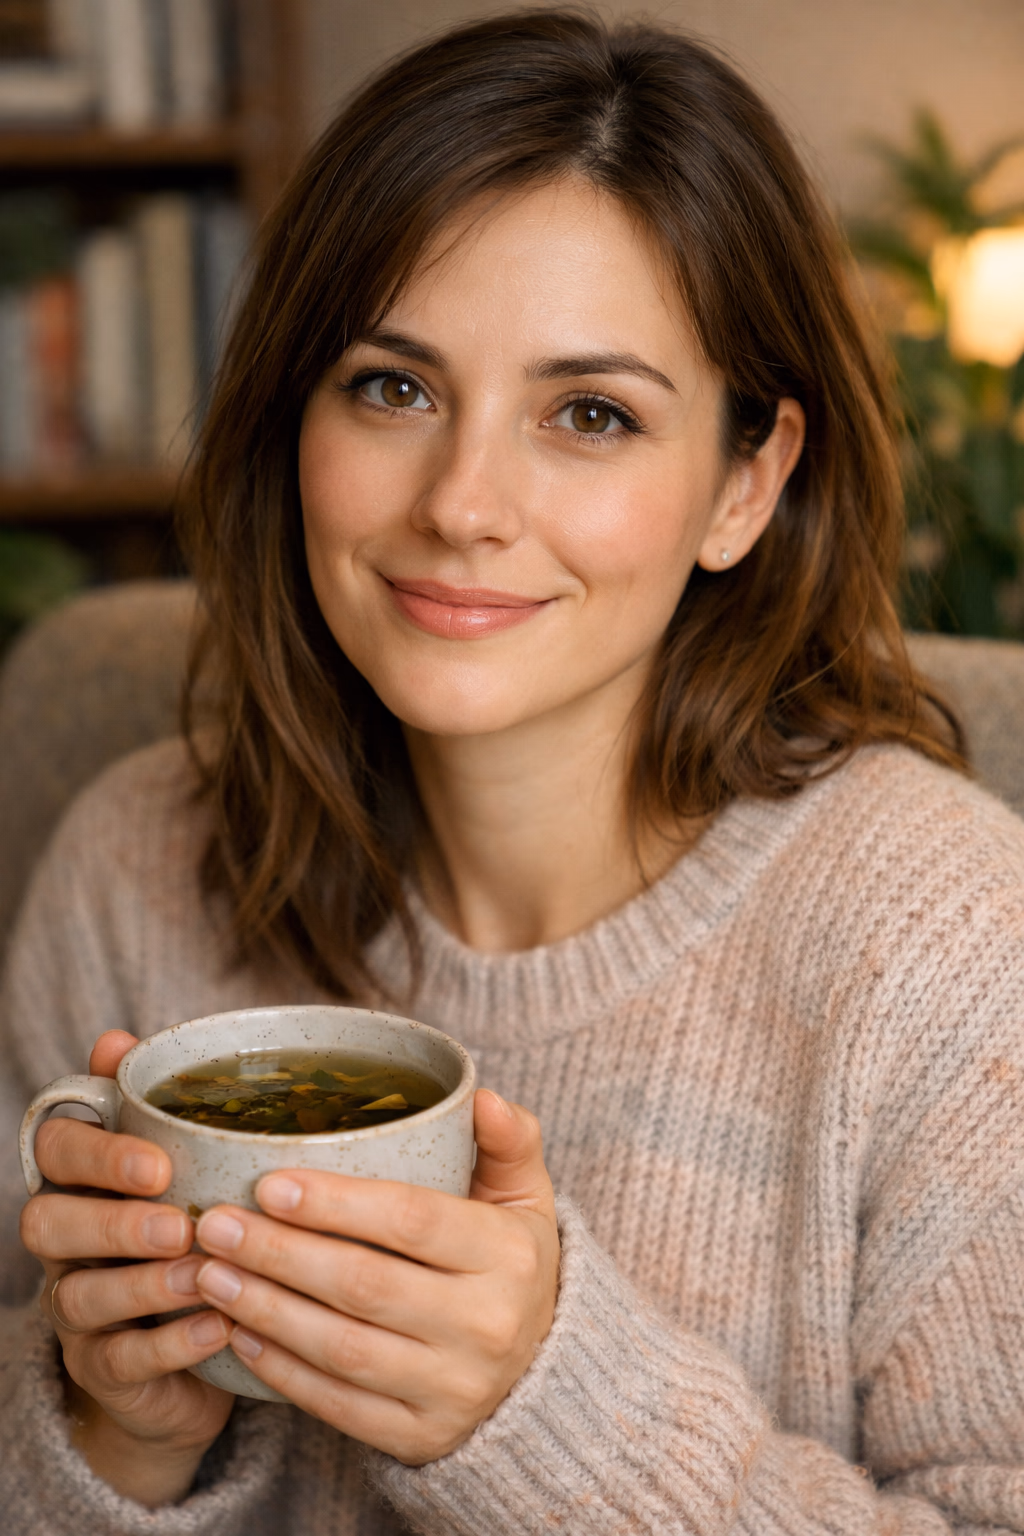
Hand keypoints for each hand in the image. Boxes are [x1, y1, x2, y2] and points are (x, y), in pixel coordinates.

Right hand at [19, 1030, 234, 1506]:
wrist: (206, 1345)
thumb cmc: (198, 1230)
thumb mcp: (189, 1165)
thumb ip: (158, 1108)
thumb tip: (115, 1040)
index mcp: (84, 1180)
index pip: (56, 1151)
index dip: (97, 1155)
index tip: (159, 1164)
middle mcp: (66, 1243)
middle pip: (47, 1222)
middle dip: (112, 1221)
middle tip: (179, 1224)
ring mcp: (77, 1310)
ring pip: (80, 1296)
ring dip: (145, 1284)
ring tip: (205, 1276)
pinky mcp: (101, 1370)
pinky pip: (120, 1360)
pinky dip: (170, 1344)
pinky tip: (218, 1326)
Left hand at [193, 1089, 558, 1464]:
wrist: (540, 1368)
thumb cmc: (509, 1259)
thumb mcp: (524, 1194)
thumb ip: (508, 1139)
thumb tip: (482, 1098)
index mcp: (508, 1254)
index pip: (411, 1221)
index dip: (336, 1203)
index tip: (268, 1184)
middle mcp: (487, 1326)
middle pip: (364, 1285)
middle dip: (279, 1253)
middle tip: (216, 1224)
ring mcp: (453, 1389)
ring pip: (341, 1349)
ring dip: (265, 1309)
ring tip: (211, 1274)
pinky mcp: (421, 1436)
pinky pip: (338, 1406)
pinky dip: (282, 1370)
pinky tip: (240, 1333)